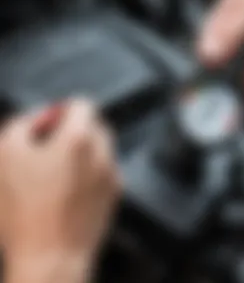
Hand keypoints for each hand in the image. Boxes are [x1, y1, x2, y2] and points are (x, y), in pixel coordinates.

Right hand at [0, 99, 120, 282]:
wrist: (51, 257)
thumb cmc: (25, 210)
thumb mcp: (6, 154)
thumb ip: (25, 123)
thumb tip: (43, 116)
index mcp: (79, 138)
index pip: (83, 104)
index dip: (64, 110)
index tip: (52, 123)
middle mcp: (103, 152)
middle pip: (95, 125)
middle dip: (75, 129)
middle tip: (52, 148)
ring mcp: (112, 173)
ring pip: (102, 147)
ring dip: (84, 150)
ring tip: (60, 171)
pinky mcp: (116, 192)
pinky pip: (106, 169)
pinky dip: (92, 171)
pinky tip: (71, 188)